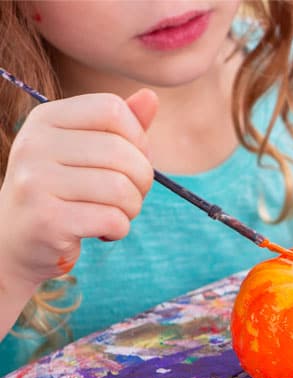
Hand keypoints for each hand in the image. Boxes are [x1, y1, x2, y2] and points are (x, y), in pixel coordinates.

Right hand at [0, 89, 157, 291]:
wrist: (15, 242)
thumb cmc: (63, 191)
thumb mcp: (86, 151)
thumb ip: (120, 125)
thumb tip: (151, 96)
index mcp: (45, 118)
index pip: (112, 109)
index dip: (138, 137)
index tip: (132, 160)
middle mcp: (34, 144)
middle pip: (122, 152)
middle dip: (141, 180)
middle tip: (129, 196)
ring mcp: (35, 182)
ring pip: (121, 189)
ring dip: (131, 208)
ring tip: (115, 214)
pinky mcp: (45, 219)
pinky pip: (111, 220)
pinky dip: (119, 229)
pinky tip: (101, 232)